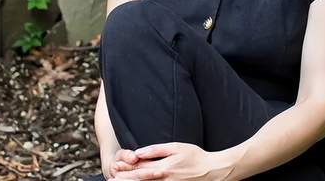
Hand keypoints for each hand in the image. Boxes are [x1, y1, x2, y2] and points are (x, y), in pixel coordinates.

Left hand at [108, 142, 232, 180]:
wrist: (212, 171)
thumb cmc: (195, 156)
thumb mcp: (176, 147)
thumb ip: (156, 150)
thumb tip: (138, 152)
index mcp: (164, 166)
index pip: (140, 167)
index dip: (126, 168)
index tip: (115, 167)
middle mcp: (164, 179)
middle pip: (140, 180)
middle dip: (125, 180)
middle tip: (112, 180)